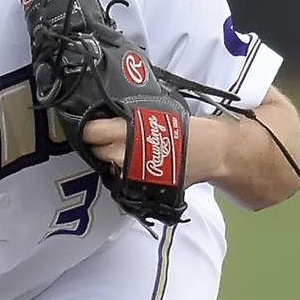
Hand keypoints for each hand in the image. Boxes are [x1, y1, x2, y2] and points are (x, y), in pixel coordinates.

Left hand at [82, 113, 230, 181]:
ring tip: (124, 152)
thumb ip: (126, 117)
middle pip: (97, 151)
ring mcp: (132, 173)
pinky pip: (121, 180)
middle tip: (108, 140)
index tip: (91, 127)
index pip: (91, 132)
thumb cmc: (184, 128)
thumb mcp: (153, 112)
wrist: (210, 151)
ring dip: (111, 161)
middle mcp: (126, 153)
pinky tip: (133, 165)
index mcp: (128, 130)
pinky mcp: (141, 188)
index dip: (89, 130)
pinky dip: (122, 173)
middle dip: (99, 146)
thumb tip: (105, 115)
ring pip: (108, 167)